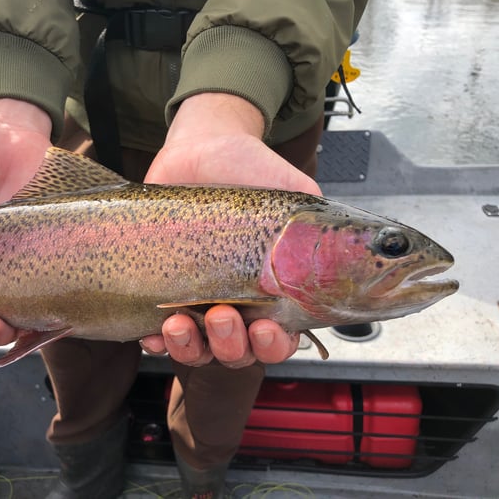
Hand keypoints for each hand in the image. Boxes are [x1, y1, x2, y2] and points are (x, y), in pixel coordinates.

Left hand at [139, 93, 321, 367]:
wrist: (201, 148)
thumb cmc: (251, 170)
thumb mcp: (295, 196)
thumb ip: (320, 228)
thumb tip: (346, 256)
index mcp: (271, 292)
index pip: (279, 339)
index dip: (274, 346)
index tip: (267, 329)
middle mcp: (236, 303)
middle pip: (237, 351)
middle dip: (231, 345)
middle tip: (224, 315)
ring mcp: (197, 300)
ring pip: (197, 348)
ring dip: (190, 346)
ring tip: (180, 322)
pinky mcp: (162, 290)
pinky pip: (155, 331)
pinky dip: (154, 341)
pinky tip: (152, 333)